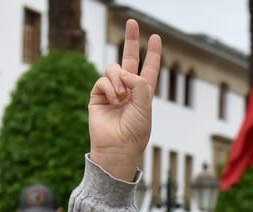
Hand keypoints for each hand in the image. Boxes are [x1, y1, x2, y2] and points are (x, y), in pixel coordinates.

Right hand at [89, 19, 160, 180]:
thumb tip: (125, 71)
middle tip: (131, 21)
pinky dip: (110, 87)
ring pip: (114, 69)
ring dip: (119, 78)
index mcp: (143, 93)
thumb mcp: (145, 107)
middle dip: (130, 40)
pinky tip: (113, 99)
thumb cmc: (135, 132)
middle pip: (129, 59)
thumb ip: (140, 85)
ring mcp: (112, 92)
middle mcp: (128, 90)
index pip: (149, 69)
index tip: (155, 38)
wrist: (117, 148)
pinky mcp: (97, 95)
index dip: (152, 54)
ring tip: (121, 96)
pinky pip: (103, 80)